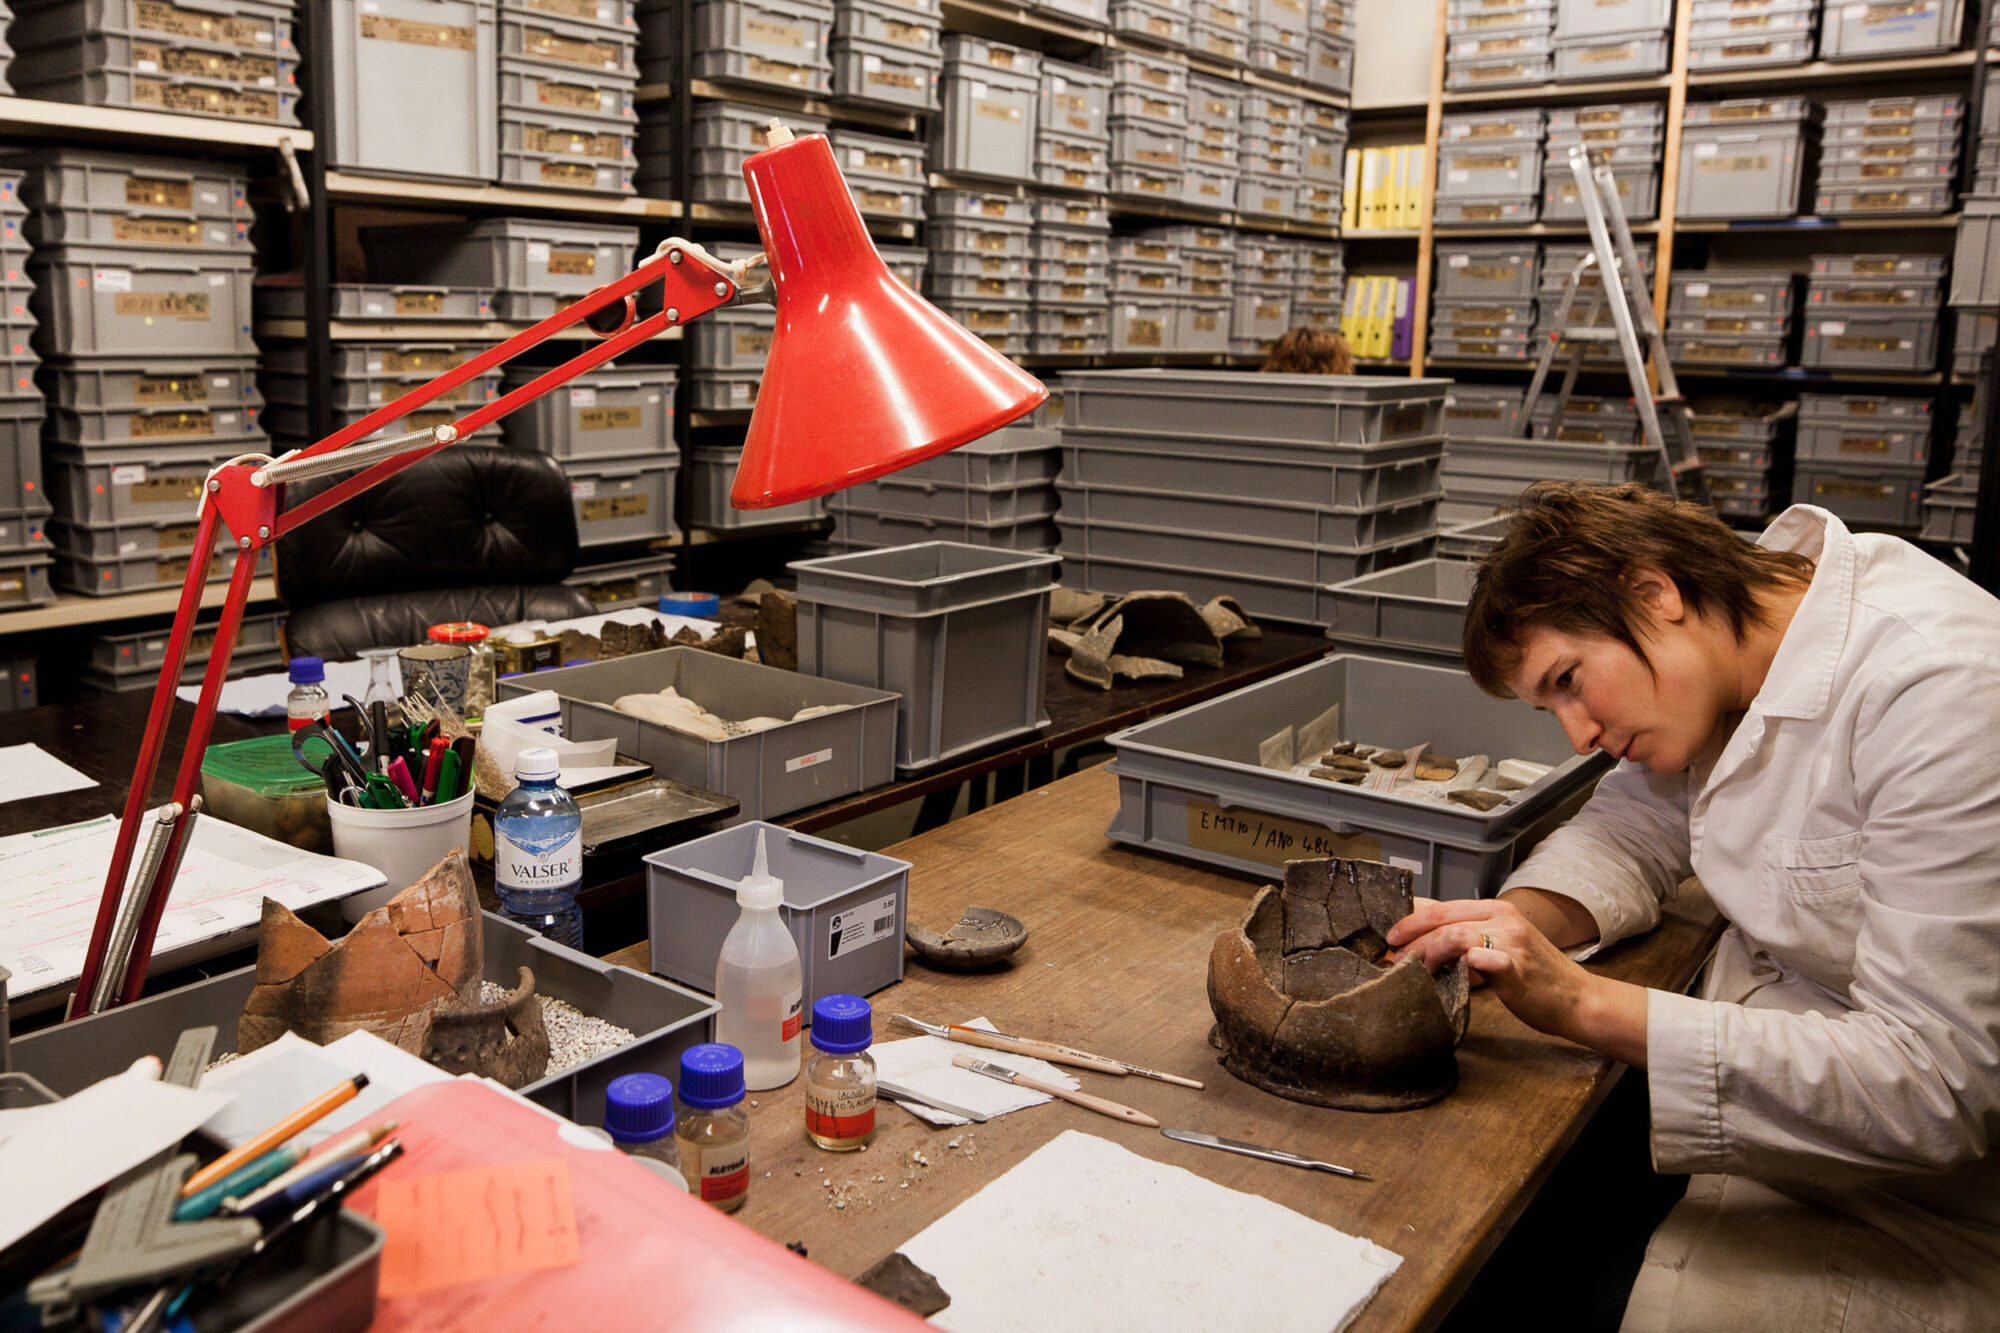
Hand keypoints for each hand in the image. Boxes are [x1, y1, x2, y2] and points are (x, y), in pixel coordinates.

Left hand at [1385, 897, 1649, 1067]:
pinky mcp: (1517, 965)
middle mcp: (1503, 918)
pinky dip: (1460, 963)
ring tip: (1410, 969)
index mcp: (1496, 910)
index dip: (1413, 919)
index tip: (1392, 935)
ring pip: (1454, 935)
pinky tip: (1443, 975)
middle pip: (1443, 918)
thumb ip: (1467, 941)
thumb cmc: (1535, 977)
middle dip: (1411, 936)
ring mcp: (1511, 940)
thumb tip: (1424, 944)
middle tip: (1393, 954)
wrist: (1577, 999)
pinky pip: (1483, 958)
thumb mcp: (1499, 947)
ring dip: (1425, 952)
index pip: (1444, 906)